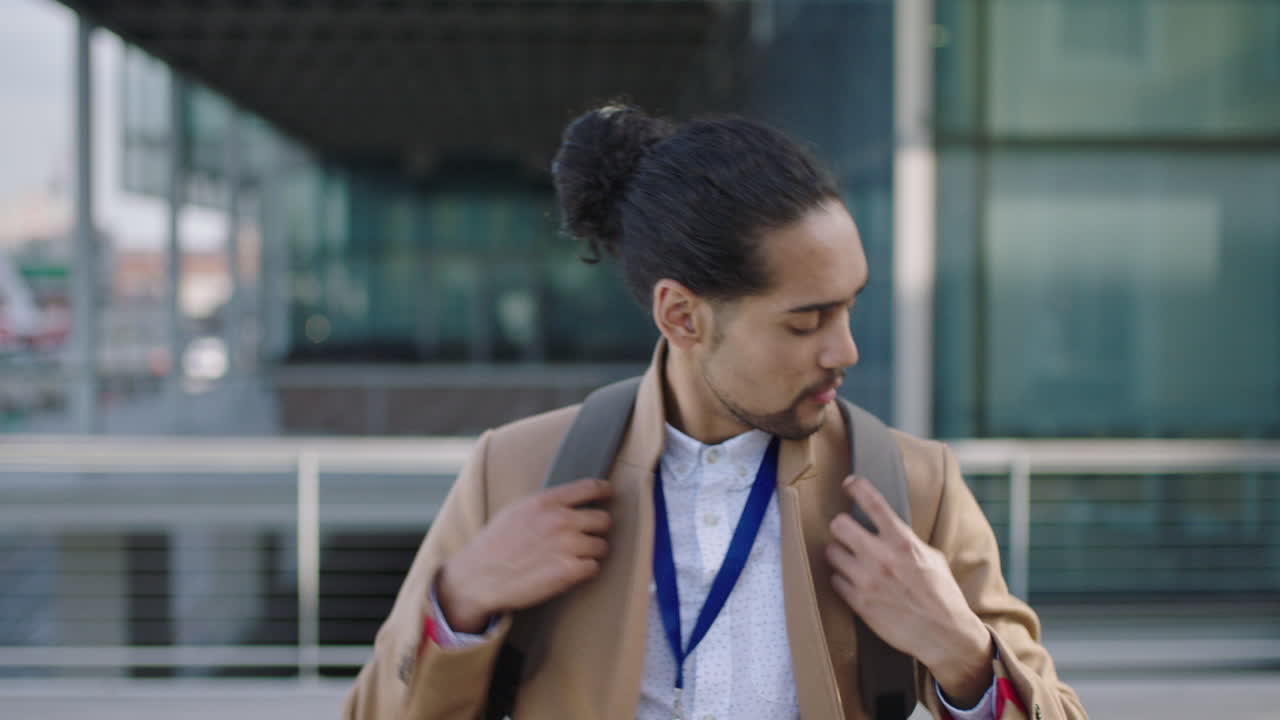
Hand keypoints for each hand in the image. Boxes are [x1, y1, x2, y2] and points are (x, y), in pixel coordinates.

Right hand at [436, 477, 612, 633]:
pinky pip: (594, 567)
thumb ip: (545, 504)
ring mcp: (566, 546)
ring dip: (591, 553)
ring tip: (572, 558)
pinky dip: (585, 571)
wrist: (478, 577)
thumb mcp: (516, 510)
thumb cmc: (494, 545)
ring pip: (602, 546)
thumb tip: (570, 501)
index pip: (591, 487)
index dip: (604, 491)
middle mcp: (559, 520)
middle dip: (597, 529)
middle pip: (604, 519)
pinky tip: (569, 572)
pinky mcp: (568, 571)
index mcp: (546, 501)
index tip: (608, 496)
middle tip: (586, 537)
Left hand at [826, 475, 993, 707]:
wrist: (944, 633)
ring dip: (839, 554)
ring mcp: (867, 580)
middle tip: (846, 532)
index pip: (873, 502)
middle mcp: (881, 557)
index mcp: (903, 541)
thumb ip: (906, 540)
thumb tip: (890, 527)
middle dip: (841, 526)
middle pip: (838, 525)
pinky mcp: (859, 602)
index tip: (849, 483)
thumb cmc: (941, 594)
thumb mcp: (932, 557)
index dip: (857, 487)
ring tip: (851, 560)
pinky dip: (842, 579)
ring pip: (832, 552)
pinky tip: (854, 582)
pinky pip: (835, 579)